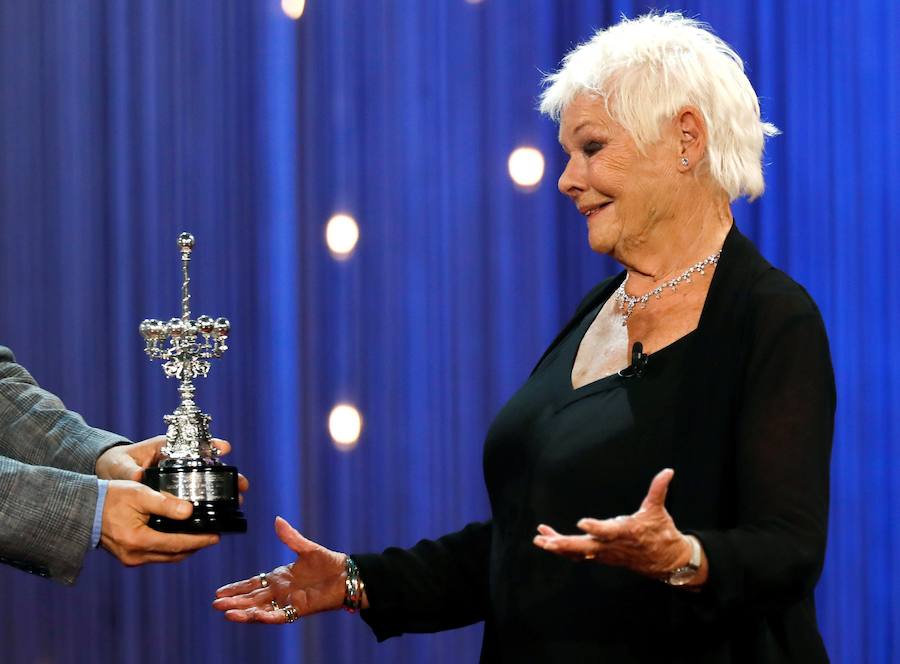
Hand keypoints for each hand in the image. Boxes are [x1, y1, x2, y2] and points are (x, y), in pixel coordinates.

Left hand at [95, 436, 249, 497]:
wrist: (110, 476)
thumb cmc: (115, 464)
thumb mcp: (119, 465)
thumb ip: (128, 470)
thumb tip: (138, 476)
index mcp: (166, 448)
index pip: (194, 442)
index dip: (212, 444)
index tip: (226, 448)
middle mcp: (177, 462)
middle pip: (208, 466)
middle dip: (227, 474)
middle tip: (242, 484)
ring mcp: (177, 478)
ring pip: (205, 483)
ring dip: (222, 491)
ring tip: (237, 501)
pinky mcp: (174, 493)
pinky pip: (194, 497)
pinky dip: (206, 504)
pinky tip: (216, 515)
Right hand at [101, 480, 219, 564]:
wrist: (84, 509)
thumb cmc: (110, 497)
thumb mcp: (140, 494)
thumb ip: (166, 503)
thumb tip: (189, 511)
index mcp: (138, 541)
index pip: (178, 544)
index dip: (200, 541)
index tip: (216, 536)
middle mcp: (135, 555)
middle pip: (174, 555)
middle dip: (195, 547)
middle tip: (212, 536)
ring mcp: (130, 559)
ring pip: (166, 558)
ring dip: (183, 549)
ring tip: (200, 537)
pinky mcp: (128, 557)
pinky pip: (156, 556)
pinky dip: (170, 549)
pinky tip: (179, 538)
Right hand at [213, 516, 352, 623]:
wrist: (347, 575)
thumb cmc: (329, 563)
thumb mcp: (307, 548)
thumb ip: (291, 537)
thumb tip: (277, 519)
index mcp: (280, 577)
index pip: (253, 584)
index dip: (236, 588)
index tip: (219, 592)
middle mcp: (281, 592)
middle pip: (252, 599)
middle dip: (234, 602)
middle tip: (216, 604)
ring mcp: (289, 602)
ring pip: (261, 610)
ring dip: (245, 612)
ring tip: (227, 613)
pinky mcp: (299, 610)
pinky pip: (280, 616)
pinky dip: (267, 617)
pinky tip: (255, 617)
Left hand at [533, 468, 705, 581]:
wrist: (667, 561)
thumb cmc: (661, 533)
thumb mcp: (658, 510)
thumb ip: (658, 489)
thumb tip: (668, 471)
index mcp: (625, 533)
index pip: (608, 531)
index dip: (595, 528)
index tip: (581, 522)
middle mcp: (612, 546)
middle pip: (585, 547)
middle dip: (565, 544)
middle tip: (546, 541)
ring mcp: (605, 554)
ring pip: (578, 553)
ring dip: (558, 546)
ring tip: (539, 539)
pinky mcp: (602, 557)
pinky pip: (578, 555)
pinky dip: (563, 549)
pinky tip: (547, 541)